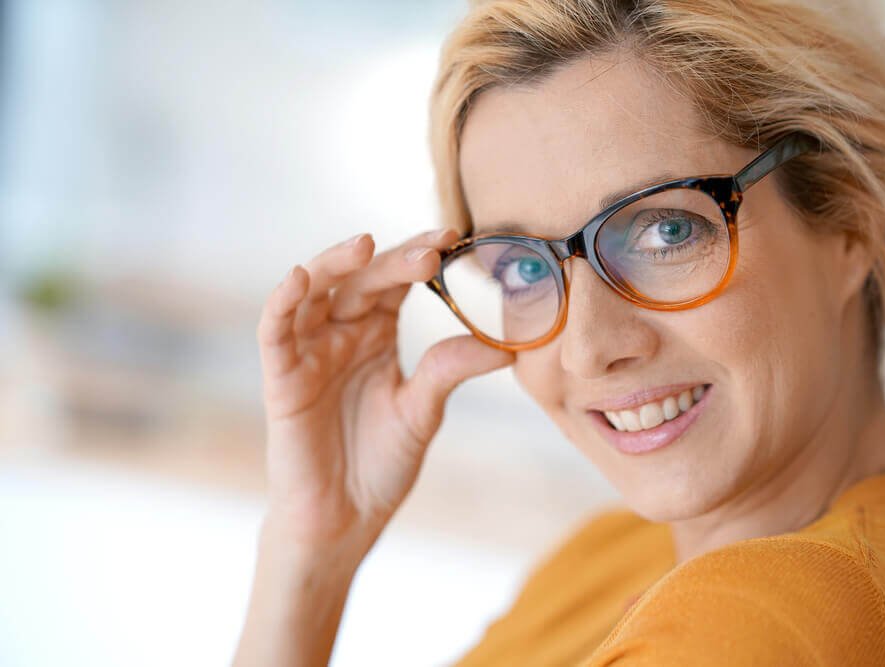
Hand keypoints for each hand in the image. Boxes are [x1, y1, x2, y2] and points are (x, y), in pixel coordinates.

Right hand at [255, 228, 513, 553]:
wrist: (344, 522)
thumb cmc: (380, 465)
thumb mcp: (422, 412)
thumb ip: (449, 371)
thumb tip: (506, 346)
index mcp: (376, 334)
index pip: (397, 282)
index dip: (420, 257)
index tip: (453, 237)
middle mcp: (341, 334)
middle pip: (361, 280)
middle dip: (393, 261)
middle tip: (430, 248)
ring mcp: (308, 353)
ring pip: (313, 292)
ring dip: (333, 264)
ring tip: (364, 244)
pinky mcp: (281, 378)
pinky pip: (274, 331)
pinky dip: (281, 301)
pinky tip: (297, 276)